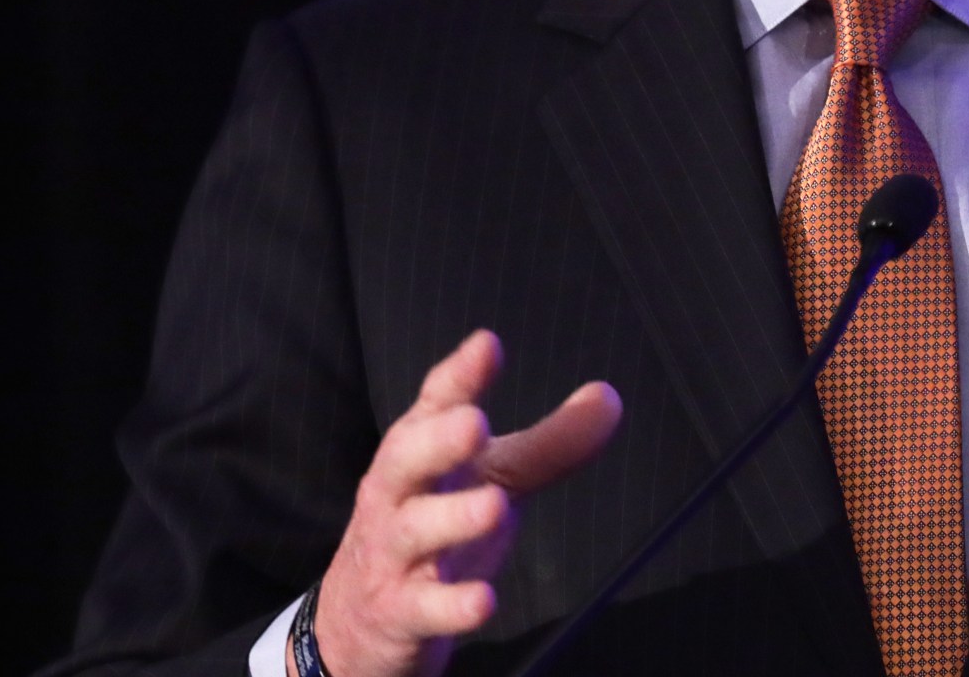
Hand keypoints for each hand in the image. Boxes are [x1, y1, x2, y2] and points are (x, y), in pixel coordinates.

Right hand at [302, 330, 621, 676]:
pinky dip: (451, 605)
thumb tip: (609, 399)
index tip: (487, 345)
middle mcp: (397, 494)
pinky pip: (423, 607)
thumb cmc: (433, 529)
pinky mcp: (399, 612)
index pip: (432, 405)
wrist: (359, 622)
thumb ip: (546, 445)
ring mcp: (392, 554)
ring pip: (413, 531)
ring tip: (496, 506)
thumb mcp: (489, 480)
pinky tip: (483, 601)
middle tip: (475, 425)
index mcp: (419, 451)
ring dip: (452, 519)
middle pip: (406, 460)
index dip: (458, 376)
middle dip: (438, 441)